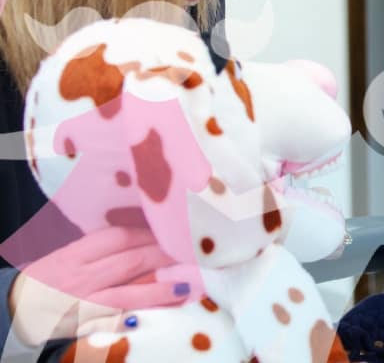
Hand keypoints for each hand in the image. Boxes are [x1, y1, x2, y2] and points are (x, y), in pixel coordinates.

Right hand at [8, 226, 189, 344]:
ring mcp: (83, 303)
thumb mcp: (68, 258)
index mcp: (75, 254)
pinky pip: (116, 321)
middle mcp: (80, 276)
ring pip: (128, 292)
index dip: (149, 234)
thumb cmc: (45, 281)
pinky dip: (140, 316)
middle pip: (130, 261)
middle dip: (164, 256)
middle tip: (191, 253)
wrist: (12, 312)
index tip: (172, 232)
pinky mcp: (84, 326)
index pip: (118, 237)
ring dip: (162, 288)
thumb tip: (142, 240)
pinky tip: (163, 313)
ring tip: (188, 284)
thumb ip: (100, 250)